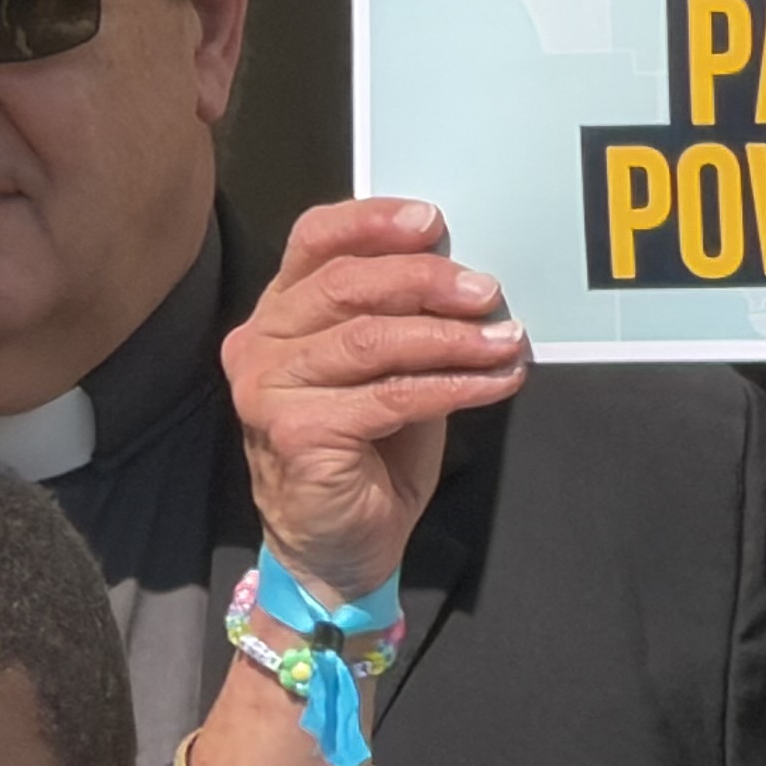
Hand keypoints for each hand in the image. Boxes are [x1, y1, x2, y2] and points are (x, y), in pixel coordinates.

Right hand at [221, 201, 525, 606]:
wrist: (338, 544)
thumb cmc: (365, 453)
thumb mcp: (388, 369)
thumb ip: (405, 320)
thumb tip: (469, 279)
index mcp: (280, 314)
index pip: (314, 242)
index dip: (372, 222)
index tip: (433, 223)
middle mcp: (261, 344)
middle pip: (344, 283)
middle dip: (427, 280)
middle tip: (487, 292)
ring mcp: (268, 389)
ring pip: (369, 338)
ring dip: (451, 337)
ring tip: (504, 341)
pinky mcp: (294, 432)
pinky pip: (388, 395)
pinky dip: (453, 386)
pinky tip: (494, 382)